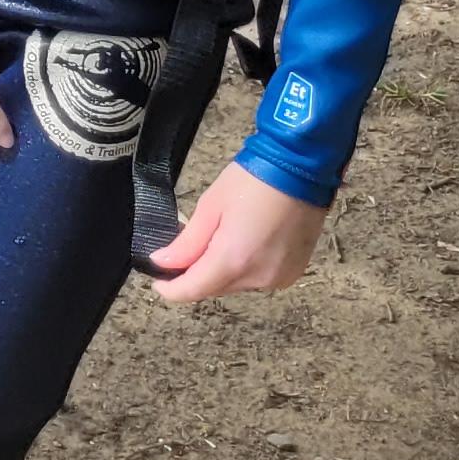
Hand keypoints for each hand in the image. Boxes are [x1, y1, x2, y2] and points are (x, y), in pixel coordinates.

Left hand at [143, 164, 327, 302]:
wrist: (299, 168)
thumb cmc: (255, 180)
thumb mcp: (211, 206)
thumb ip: (187, 243)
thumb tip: (163, 262)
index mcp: (234, 260)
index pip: (194, 291)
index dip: (171, 289)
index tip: (158, 280)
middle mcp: (258, 277)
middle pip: (215, 289)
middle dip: (197, 275)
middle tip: (187, 248)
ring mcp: (278, 277)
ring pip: (236, 285)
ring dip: (222, 271)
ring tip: (220, 237)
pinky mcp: (292, 272)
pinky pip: (258, 279)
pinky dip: (245, 268)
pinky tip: (244, 242)